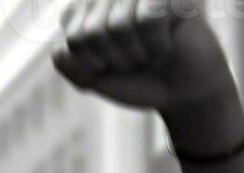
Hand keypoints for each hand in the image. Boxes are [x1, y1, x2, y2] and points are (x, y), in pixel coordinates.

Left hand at [52, 0, 238, 113]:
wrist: (180, 93)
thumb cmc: (136, 79)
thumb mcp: (92, 77)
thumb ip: (66, 61)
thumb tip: (63, 43)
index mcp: (86, 6)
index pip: (73, 38)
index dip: (91, 65)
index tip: (108, 65)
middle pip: (92, 32)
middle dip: (114, 59)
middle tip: (133, 59)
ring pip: (119, 25)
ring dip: (136, 53)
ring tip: (149, 52)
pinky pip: (149, 19)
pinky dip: (156, 45)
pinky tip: (166, 45)